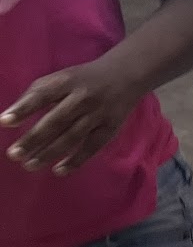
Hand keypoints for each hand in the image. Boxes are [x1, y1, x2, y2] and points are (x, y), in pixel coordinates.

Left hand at [0, 55, 142, 174]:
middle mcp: (82, 98)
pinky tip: (59, 170)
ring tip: (29, 165)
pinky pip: (91, 147)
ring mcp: (97, 115)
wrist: (126, 76)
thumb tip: (12, 117)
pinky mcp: (109, 129)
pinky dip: (75, 160)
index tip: (4, 122)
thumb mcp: (62, 78)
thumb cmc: (84, 80)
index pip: (42, 94)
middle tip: (14, 154)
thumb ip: (39, 94)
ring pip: (71, 137)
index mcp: (66, 82)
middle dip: (33, 139)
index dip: (24, 108)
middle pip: (55, 121)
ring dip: (49, 153)